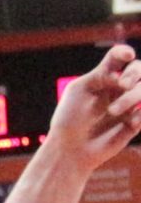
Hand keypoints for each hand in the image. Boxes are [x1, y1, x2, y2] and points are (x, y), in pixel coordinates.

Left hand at [46, 43, 140, 173]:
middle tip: (123, 84)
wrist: (70, 149)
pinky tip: (129, 123)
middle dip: (134, 74)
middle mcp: (118, 88)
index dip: (124, 52)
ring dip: (133, 96)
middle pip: (138, 69)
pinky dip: (139, 114)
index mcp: (103, 77)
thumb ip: (101, 75)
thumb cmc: (69, 118)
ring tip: (113, 111)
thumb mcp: (80, 90)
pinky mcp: (135, 122)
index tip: (127, 56)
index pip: (118, 58)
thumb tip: (126, 75)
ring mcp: (129, 104)